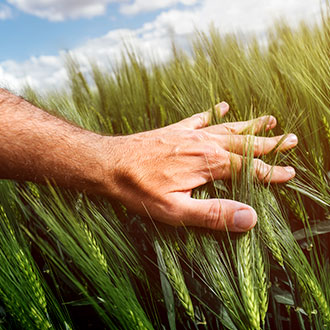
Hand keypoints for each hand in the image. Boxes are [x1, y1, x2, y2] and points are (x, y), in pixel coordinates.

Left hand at [101, 102, 297, 230]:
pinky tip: (223, 106)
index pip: (249, 169)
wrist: (109, 164)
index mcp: (207, 164)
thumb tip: (249, 217)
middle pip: (244, 143)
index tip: (290, 173)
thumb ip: (213, 213)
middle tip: (291, 138)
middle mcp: (202, 144)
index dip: (271, 173)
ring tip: (269, 118)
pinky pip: (199, 118)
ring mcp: (189, 134)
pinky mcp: (175, 130)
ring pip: (227, 128)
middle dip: (269, 144)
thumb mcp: (176, 211)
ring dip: (249, 125)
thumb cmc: (138, 189)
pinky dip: (213, 113)